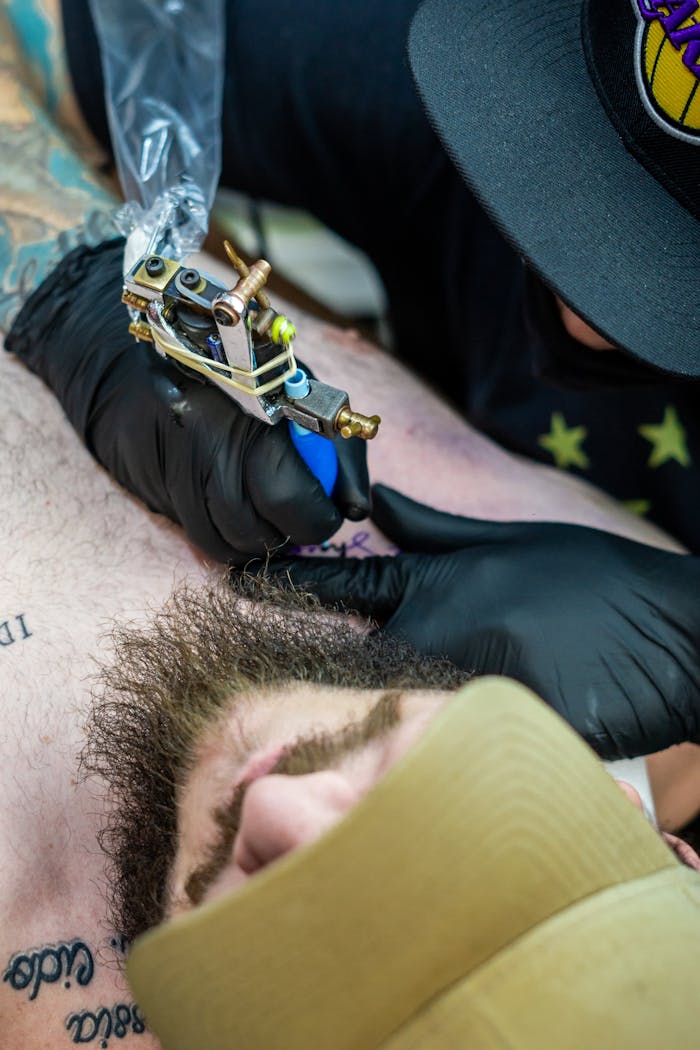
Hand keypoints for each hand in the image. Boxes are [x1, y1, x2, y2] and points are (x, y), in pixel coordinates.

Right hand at [6, 239, 368, 563]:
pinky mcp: (160, 499)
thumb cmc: (219, 367)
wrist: (122, 365)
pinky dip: (236, 544)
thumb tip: (358, 504)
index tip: (333, 509)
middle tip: (308, 514)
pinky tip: (247, 519)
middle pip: (262, 529)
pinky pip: (207, 543)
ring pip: (234, 546)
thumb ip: (329, 443)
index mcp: (238, 415)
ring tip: (279, 514)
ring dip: (267, 540)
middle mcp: (201, 452)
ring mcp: (176, 479)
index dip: (320, 514)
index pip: (289, 495)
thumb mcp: (285, 386)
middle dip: (297, 530)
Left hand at [267, 484, 699, 758]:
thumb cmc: (591, 579)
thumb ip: (436, 529)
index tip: (234, 577)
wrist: (671, 632)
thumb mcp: (510, 540)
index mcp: (438, 590)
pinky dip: (431, 745)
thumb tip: (378, 497)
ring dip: (378, 709)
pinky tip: (442, 745)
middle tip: (282, 668)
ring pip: (395, 710)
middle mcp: (438, 644)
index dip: (286, 582)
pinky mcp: (497, 740)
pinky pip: (443, 748)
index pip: (344, 586)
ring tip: (386, 699)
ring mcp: (464, 695)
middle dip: (326, 665)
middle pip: (355, 666)